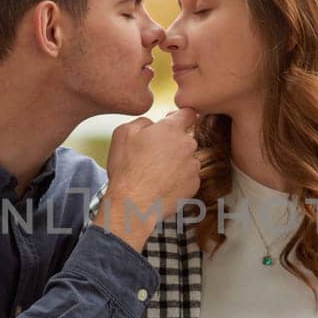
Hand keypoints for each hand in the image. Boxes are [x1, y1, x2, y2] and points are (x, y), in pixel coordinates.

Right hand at [98, 109, 200, 249]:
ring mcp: (192, 166)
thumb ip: (143, 121)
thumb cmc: (127, 169)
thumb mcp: (123, 133)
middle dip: (173, 143)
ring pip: (187, 158)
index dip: (180, 117)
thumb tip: (152, 124)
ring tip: (156, 173)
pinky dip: (179, 179)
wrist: (133, 203)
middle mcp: (187, 145)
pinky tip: (162, 184)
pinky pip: (188, 177)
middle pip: (186, 138)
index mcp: (171, 129)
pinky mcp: (194, 184)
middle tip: (154, 155)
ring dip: (176, 162)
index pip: (188, 113)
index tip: (174, 122)